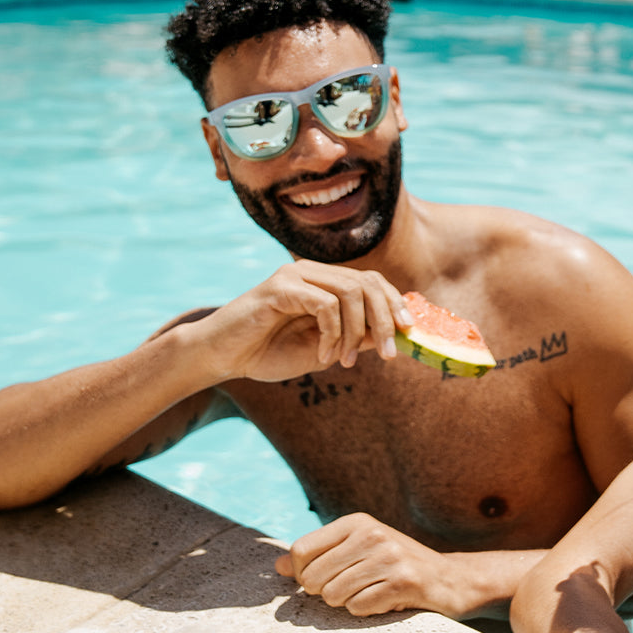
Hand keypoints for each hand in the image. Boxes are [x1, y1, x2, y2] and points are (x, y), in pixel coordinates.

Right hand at [195, 260, 412, 383]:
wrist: (223, 357)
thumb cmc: (269, 352)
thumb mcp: (326, 349)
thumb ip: (358, 337)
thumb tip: (395, 333)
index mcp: (325, 282)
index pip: (373, 281)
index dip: (395, 304)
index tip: (409, 332)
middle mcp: (313, 271)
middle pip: (368, 283)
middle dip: (385, 320)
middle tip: (389, 355)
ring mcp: (296, 275)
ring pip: (351, 292)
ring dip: (357, 332)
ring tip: (346, 361)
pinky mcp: (280, 287)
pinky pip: (325, 304)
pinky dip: (333, 334)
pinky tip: (325, 355)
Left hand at [275, 513, 460, 616]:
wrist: (449, 579)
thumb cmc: (396, 565)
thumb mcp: (357, 550)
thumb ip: (318, 556)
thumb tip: (279, 566)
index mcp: (357, 522)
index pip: (301, 550)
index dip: (303, 573)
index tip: (322, 577)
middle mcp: (372, 534)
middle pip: (313, 577)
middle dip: (325, 592)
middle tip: (351, 588)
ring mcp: (389, 557)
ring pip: (333, 596)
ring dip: (347, 602)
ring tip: (369, 592)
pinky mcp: (402, 582)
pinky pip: (358, 607)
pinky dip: (366, 610)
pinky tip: (385, 599)